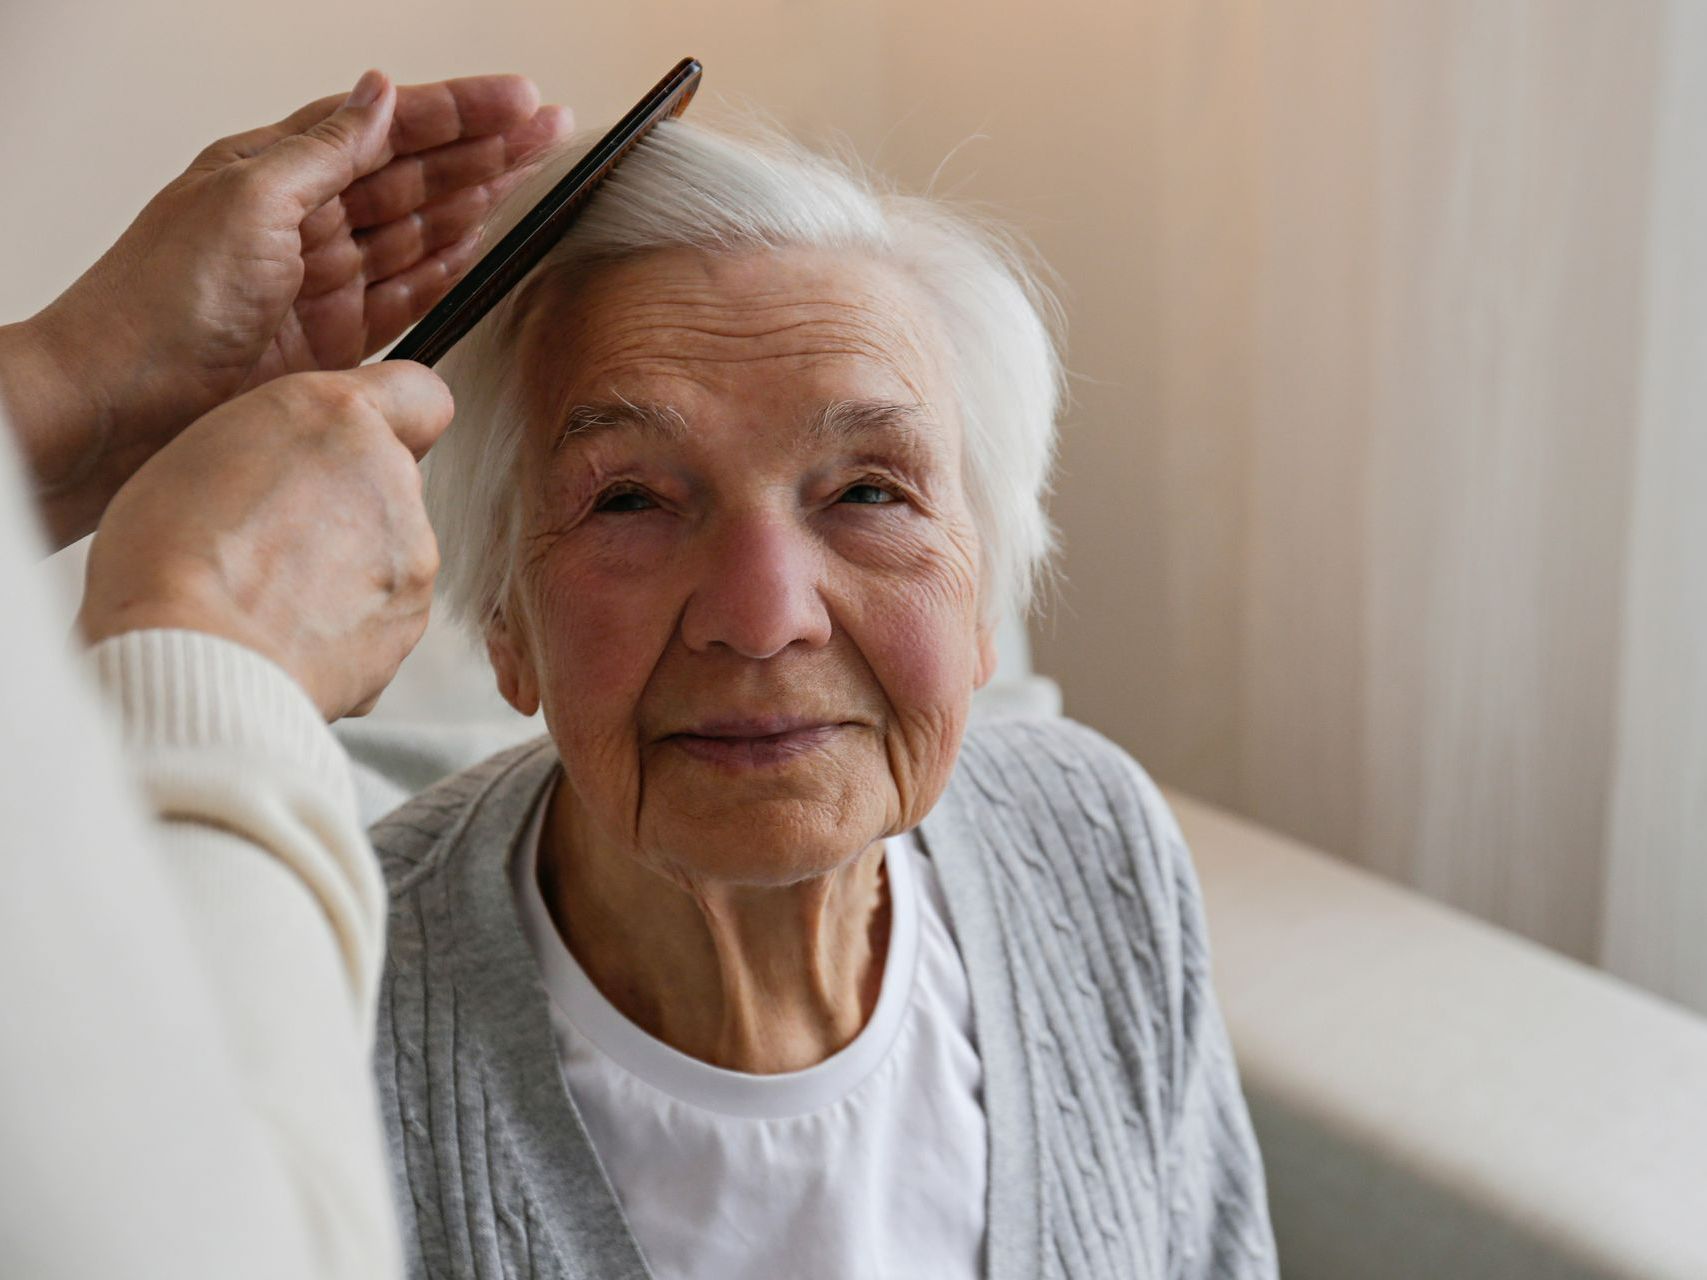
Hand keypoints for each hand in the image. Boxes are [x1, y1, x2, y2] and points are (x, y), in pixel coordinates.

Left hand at [2, 70, 569, 547]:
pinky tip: (477, 244)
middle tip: (547, 131)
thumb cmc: (159, 302)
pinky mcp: (335, 344)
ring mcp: (321, 284)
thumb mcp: (246, 198)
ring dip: (476, 200)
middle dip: (484, 149)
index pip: (384, 126)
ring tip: (529, 173)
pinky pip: (406, 296)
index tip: (517, 100)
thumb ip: (323, 150)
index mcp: (273, 170)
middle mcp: (301, 222)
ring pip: (419, 231)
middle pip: (413, 174)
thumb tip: (378, 94)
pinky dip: (445, 269)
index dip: (455, 111)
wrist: (124, 405)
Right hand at [79, 363, 453, 719]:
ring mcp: (412, 553)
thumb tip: (301, 471)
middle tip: (273, 540)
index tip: (356, 446)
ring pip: (388, 551)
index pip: (417, 393)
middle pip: (389, 483)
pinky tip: (287, 635)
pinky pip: (381, 614)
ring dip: (346, 568)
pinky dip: (347, 625)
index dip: (390, 421)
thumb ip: (278, 445)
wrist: (199, 658)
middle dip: (346, 507)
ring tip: (270, 597)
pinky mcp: (411, 620)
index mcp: (337, 418)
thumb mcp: (202, 450)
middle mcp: (391, 478)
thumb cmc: (172, 556)